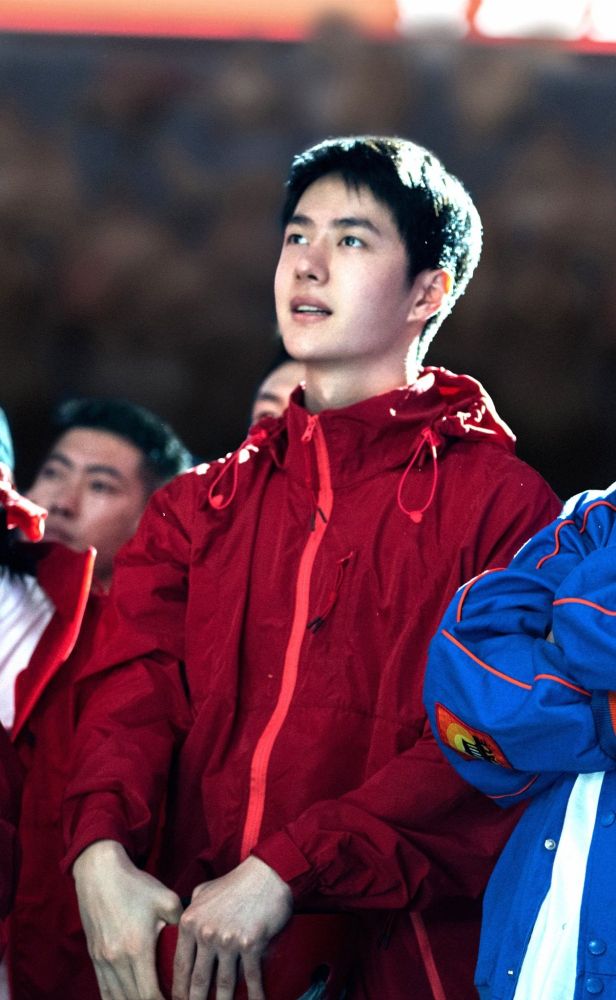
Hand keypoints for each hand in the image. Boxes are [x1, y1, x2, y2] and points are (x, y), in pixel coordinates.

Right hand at [73, 839, 182, 999]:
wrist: (99, 873)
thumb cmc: (136, 885)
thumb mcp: (166, 899)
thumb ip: (182, 924)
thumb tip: (196, 939)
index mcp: (137, 948)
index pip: (150, 995)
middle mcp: (117, 959)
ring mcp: (102, 960)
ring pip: (117, 999)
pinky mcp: (95, 957)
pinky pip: (104, 990)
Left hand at [172, 856, 292, 999]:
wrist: (267, 874)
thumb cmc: (235, 882)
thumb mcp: (203, 891)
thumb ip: (191, 909)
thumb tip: (184, 923)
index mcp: (191, 922)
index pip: (180, 965)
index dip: (178, 989)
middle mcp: (207, 934)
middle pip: (198, 981)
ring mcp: (229, 941)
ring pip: (223, 985)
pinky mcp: (251, 945)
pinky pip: (252, 978)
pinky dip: (255, 995)